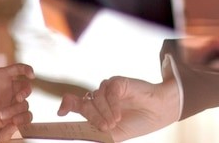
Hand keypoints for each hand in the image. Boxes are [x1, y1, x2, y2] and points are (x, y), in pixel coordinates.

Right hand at [0, 63, 34, 140]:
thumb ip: (1, 136)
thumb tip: (16, 129)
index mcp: (6, 116)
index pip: (25, 117)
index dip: (23, 121)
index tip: (12, 123)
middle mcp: (8, 101)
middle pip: (25, 104)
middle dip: (17, 111)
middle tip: (0, 114)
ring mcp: (5, 88)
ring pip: (26, 87)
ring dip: (25, 93)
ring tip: (15, 98)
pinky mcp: (1, 75)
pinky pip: (19, 69)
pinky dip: (28, 69)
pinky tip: (30, 74)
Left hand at [57, 75, 180, 140]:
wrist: (157, 114)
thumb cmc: (135, 124)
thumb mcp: (113, 133)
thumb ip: (96, 132)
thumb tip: (81, 137)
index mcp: (94, 109)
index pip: (75, 103)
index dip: (67, 105)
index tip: (61, 113)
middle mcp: (98, 97)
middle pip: (85, 103)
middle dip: (93, 117)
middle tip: (106, 127)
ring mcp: (107, 89)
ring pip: (96, 97)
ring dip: (104, 112)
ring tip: (114, 123)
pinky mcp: (117, 82)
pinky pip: (109, 91)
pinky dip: (112, 104)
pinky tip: (119, 115)